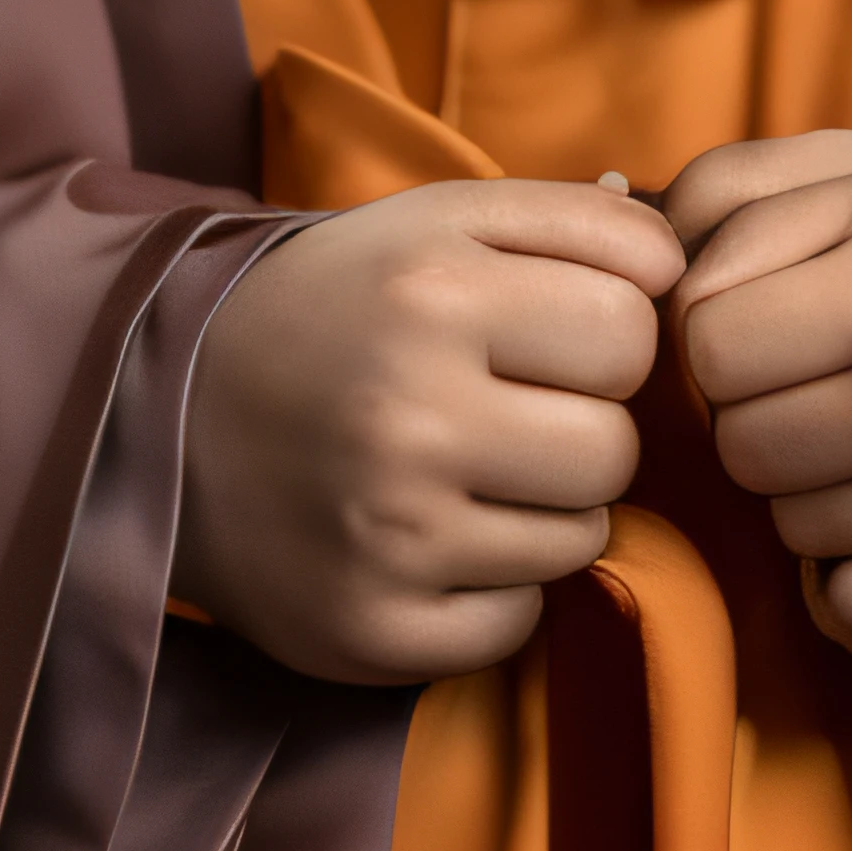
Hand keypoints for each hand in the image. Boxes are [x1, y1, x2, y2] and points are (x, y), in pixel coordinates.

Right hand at [174, 179, 682, 680]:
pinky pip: (519, 622)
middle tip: (519, 408)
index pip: (631, 330)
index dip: (609, 332)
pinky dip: (497, 585)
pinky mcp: (375, 630)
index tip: (557, 335)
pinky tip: (438, 536)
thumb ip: (572, 220)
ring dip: (548, 507)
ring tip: (473, 468)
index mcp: (436, 290)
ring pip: (579, 540)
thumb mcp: (439, 222)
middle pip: (615, 448)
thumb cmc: (337, 302)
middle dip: (586, 426)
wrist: (171, 409)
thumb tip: (680, 260)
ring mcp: (393, 534)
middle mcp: (413, 412)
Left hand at [664, 129, 851, 645]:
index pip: (706, 347)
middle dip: (763, 406)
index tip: (780, 312)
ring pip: (785, 525)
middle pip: (738, 444)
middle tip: (832, 368)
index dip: (724, 328)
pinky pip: (849, 607)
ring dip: (808, 482)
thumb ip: (733, 194)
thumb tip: (647, 272)